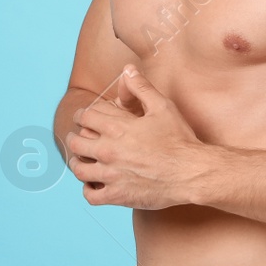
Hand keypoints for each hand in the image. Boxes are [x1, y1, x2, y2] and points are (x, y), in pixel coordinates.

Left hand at [64, 66, 210, 209]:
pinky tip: (94, 185)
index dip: (82, 115)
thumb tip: (128, 69)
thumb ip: (142, 87)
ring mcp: (111, 175)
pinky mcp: (117, 196)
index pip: (85, 117)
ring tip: (81, 162)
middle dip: (74, 138)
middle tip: (76, 138)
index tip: (83, 118)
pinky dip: (88, 190)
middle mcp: (109, 151)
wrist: (191, 172)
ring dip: (77, 164)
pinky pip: (91, 196)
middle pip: (76, 143)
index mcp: (117, 128)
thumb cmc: (179, 139)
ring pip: (79, 170)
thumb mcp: (162, 107)